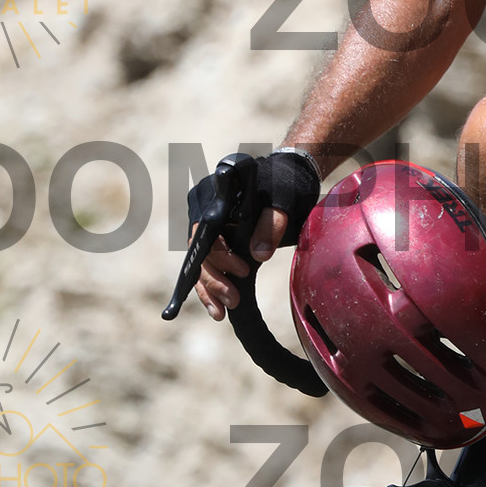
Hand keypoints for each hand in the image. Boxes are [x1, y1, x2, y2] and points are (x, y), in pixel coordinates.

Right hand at [192, 148, 322, 321]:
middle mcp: (202, 208)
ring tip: (221, 313)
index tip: (242, 272)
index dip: (220, 255)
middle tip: (233, 300)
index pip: (206, 230)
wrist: (285, 173)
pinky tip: (218, 308)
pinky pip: (207, 263)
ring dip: (210, 288)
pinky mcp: (215, 236)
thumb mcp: (283, 199)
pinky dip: (211, 285)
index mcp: (214, 195)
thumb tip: (259, 255)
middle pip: (200, 249)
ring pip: (200, 260)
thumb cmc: (283, 182)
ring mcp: (206, 223)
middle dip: (214, 279)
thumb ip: (270, 224)